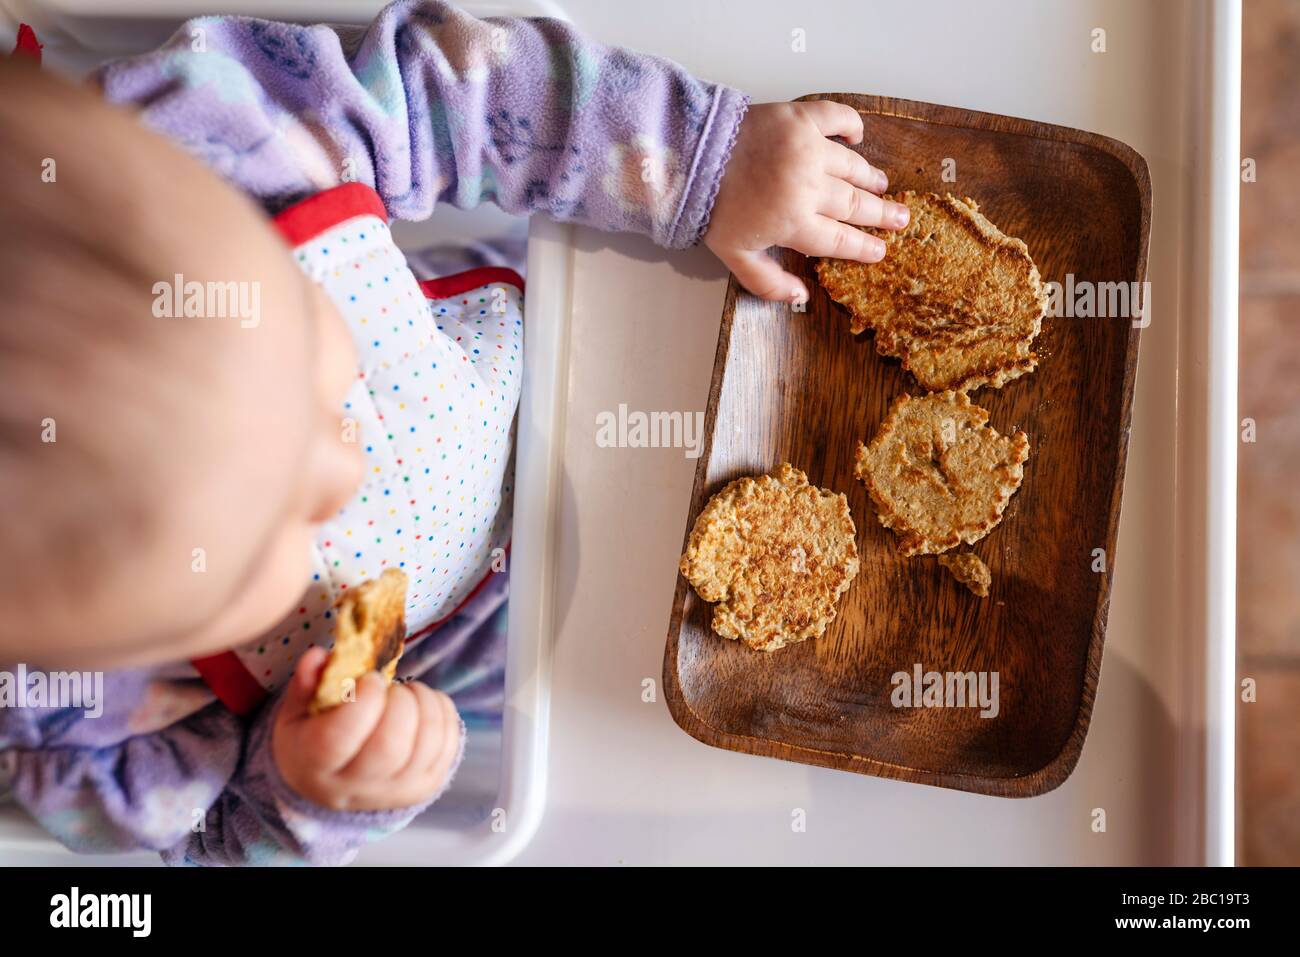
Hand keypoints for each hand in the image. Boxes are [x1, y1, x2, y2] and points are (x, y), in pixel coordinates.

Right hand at [272, 647, 461, 811]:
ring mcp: (395, 791)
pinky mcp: (426, 786)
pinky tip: (424, 703)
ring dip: (426, 703)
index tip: (370, 680)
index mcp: (314, 766)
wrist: (333, 787)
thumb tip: (318, 656)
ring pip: (427, 744)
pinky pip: (448, 745)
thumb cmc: (313, 740)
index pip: (339, 738)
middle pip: (390, 746)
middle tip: (393, 688)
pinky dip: (443, 712)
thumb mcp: (296, 714)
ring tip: (409, 692)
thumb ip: (305, 684)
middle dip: (400, 702)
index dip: (362, 700)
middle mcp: (356, 787)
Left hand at [703, 100, 909, 302]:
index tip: (881, 251)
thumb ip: (767, 281)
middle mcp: (809, 188)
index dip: (863, 248)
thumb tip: (800, 296)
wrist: (689, 156)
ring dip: (869, 178)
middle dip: (881, 215)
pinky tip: (857, 137)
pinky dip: (851, 126)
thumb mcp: (734, 254)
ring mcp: (808, 150)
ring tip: (883, 185)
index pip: (839, 240)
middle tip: (901, 218)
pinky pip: (837, 118)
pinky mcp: (800, 119)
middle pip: (853, 205)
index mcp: (794, 223)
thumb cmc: (710, 207)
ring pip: (851, 167)